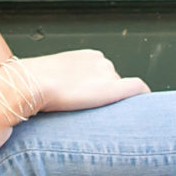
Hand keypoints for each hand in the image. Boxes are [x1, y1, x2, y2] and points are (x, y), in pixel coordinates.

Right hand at [15, 49, 148, 113]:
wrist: (30, 84)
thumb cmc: (32, 84)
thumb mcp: (47, 78)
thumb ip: (60, 83)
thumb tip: (55, 96)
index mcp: (88, 56)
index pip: (105, 74)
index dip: (101, 91)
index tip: (94, 105)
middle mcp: (102, 62)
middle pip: (115, 83)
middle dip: (111, 97)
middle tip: (100, 115)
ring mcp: (109, 74)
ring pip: (123, 91)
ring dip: (119, 103)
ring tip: (107, 118)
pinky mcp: (114, 88)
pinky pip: (138, 89)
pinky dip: (144, 97)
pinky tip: (146, 109)